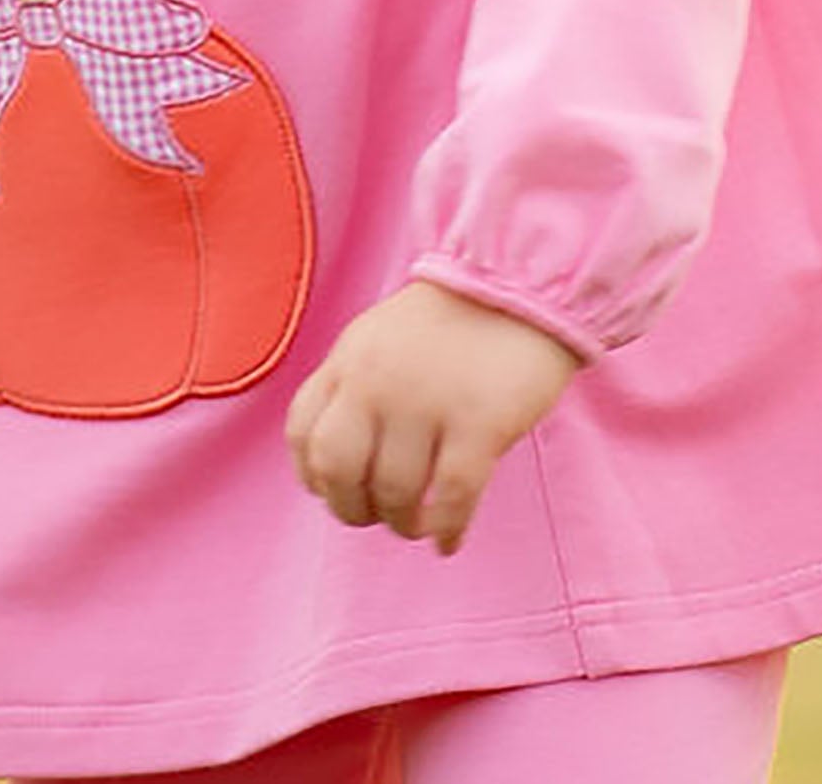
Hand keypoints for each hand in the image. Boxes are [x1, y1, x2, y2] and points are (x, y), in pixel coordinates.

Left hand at [283, 279, 581, 556]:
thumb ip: (353, 389)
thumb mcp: (378, 340)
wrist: (518, 283)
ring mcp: (426, 401)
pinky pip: (452, 498)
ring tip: (419, 522)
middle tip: (377, 515)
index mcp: (349, 358)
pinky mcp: (479, 422)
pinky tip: (450, 539)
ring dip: (403, 523)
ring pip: (395, 493)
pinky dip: (447, 529)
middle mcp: (377, 380)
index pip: (302, 433)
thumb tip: (338, 470)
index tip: (337, 491)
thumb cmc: (449, 321)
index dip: (314, 476)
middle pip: (338, 470)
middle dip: (351, 508)